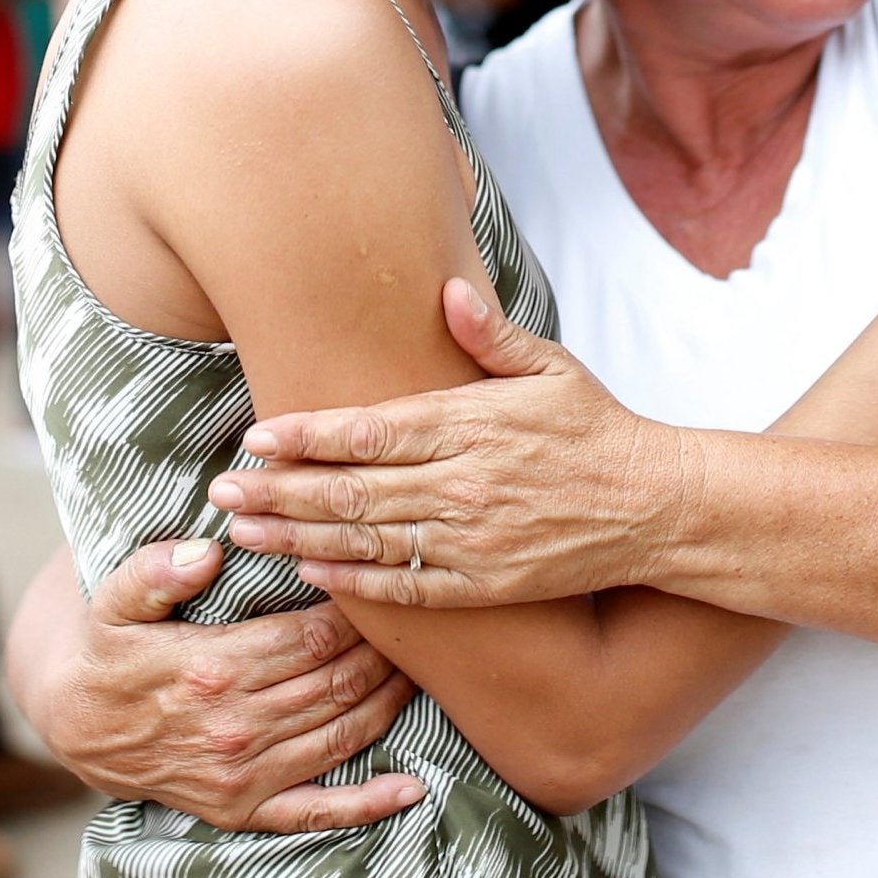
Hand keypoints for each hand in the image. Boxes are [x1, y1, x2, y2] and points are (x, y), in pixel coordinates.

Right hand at [31, 538, 423, 830]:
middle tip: (409, 622)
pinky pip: (316, 811)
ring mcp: (241, 775)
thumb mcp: (112, 600)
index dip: (353, 612)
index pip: (312, 638)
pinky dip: (369, 803)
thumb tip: (204, 551)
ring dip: (389, 702)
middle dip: (382, 651)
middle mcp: (234, 728)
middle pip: (337, 682)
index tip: (374, 585)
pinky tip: (411, 787)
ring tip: (417, 669)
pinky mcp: (242, 809)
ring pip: (341, 733)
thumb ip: (154, 571)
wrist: (74, 723)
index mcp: (212, 669)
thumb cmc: (107, 650)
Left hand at [215, 280, 687, 609]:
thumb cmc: (598, 428)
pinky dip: (354, 580)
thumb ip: (491, 336)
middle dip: (278, 492)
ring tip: (244, 534)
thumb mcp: (552, 367)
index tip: (256, 439)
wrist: (657, 504)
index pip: (370, 431)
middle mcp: (463, 483)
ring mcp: (472, 538)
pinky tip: (312, 572)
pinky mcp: (485, 583)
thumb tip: (447, 292)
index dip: (307, 437)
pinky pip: (406, 585)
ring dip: (297, 538)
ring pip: (365, 540)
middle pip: (350, 490)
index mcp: (472, 424)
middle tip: (220, 493)